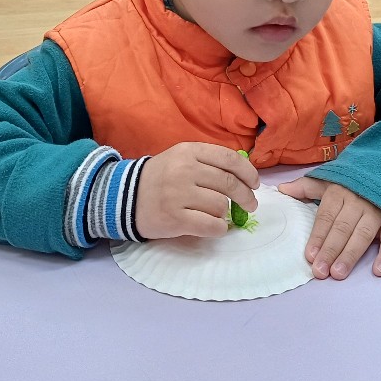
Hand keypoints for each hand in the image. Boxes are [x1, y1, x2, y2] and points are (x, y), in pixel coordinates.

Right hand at [135, 143, 258, 239]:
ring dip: (226, 213)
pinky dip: (219, 228)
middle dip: (246, 197)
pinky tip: (216, 227)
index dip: (248, 173)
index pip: (229, 159)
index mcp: (189, 151)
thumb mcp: (181, 158)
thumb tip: (244, 175)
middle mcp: (184, 170)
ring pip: (221, 205)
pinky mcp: (175, 218)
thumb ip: (209, 162)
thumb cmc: (160, 178)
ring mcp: (178, 195)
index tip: (255, 184)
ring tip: (219, 214)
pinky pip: (211, 225)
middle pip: (229, 184)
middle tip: (251, 204)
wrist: (125, 197)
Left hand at [277, 177, 380, 279]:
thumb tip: (282, 189)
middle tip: (320, 271)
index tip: (309, 255)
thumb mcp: (329, 180)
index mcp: (339, 193)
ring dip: (351, 255)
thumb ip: (306, 187)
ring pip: (363, 235)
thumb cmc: (352, 182)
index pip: (326, 217)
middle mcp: (358, 202)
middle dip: (330, 250)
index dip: (318, 236)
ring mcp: (377, 211)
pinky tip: (378, 270)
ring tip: (339, 273)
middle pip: (342, 228)